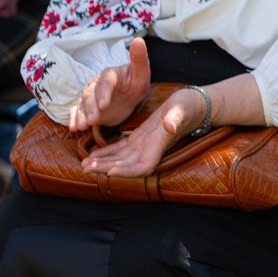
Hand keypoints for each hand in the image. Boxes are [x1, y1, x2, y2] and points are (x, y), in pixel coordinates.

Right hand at [69, 38, 152, 131]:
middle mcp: (97, 84)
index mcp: (110, 75)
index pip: (105, 82)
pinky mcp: (86, 107)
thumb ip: (139, 58)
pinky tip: (73, 128)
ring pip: (82, 104)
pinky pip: (77, 112)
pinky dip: (73, 119)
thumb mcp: (141, 72)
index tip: (104, 105)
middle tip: (93, 120)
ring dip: (81, 115)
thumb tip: (138, 40)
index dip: (104, 93)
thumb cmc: (136, 82)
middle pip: (91, 95)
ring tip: (81, 127)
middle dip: (91, 108)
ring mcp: (90, 96)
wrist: (128, 95)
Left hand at [81, 85, 205, 177]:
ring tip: (84, 164)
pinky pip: (120, 150)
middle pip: (126, 166)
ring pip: (120, 160)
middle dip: (107, 168)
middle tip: (86, 167)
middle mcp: (150, 150)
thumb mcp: (182, 108)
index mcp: (160, 145)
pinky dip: (107, 153)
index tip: (110, 171)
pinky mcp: (139, 139)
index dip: (126, 172)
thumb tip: (168, 127)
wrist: (193, 104)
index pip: (142, 167)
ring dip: (103, 163)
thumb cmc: (190, 105)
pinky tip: (93, 155)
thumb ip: (175, 118)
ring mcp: (144, 146)